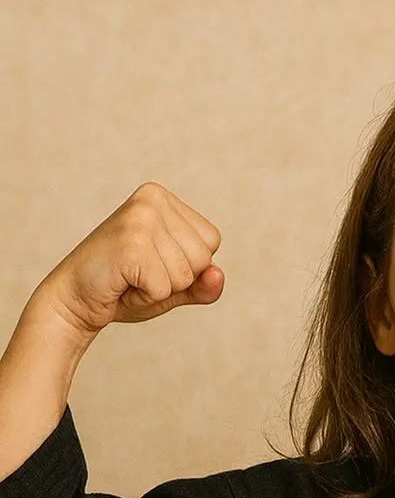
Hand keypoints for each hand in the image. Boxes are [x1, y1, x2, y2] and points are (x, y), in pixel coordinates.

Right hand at [27, 181, 223, 340]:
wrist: (74, 298)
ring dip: (160, 289)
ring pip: (186, 275)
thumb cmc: (126, 288)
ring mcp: (140, 219)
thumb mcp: (174, 286)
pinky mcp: (130, 245)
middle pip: (202, 259)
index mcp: (163, 199)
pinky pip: (164, 289)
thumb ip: (203, 284)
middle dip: (176, 280)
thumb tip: (218, 274)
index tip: (153, 262)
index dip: (189, 266)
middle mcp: (152, 200)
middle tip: (139, 273)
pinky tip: (123, 284)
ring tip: (130, 277)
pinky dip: (146, 297)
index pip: (211, 241)